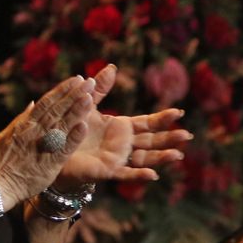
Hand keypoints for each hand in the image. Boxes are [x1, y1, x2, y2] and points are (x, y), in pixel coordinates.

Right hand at [0, 75, 95, 204]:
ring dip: (77, 110)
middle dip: (74, 95)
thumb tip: (32, 103)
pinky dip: (74, 137)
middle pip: (57, 109)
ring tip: (90, 98)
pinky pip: (64, 148)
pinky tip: (84, 126)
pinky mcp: (50, 162)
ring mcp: (42, 146)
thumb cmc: (1, 161)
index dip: (62, 90)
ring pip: (62, 124)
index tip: (76, 79)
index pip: (47, 102)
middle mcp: (34, 131)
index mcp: (25, 124)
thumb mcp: (7, 134)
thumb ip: (22, 119)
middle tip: (88, 82)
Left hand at [56, 64, 194, 186]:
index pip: (148, 123)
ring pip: (145, 158)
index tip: (179, 112)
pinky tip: (153, 175)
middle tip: (187, 135)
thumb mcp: (87, 104)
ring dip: (162, 157)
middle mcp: (125, 144)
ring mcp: (119, 158)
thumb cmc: (72, 127)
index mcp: (123, 128)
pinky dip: (139, 175)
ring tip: (178, 155)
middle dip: (169, 138)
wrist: (56, 150)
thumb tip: (112, 67)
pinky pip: (126, 174)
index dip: (163, 118)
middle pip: (152, 141)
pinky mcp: (108, 170)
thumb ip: (100, 88)